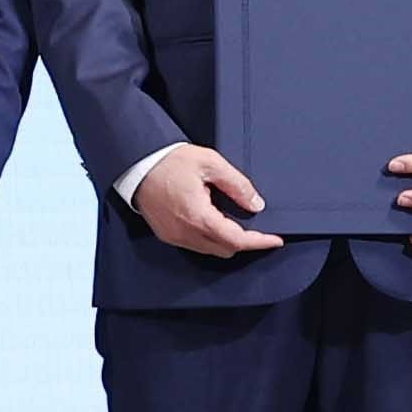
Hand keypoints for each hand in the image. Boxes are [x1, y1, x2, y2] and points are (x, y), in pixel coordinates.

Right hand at [133, 141, 280, 258]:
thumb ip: (237, 184)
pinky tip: (208, 218)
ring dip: (224, 239)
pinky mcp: (166, 234)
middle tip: (252, 224)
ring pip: (210, 249)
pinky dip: (207, 237)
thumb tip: (256, 204)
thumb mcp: (210, 163)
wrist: (136, 164)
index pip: (237, 240)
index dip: (260, 242)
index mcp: (199, 217)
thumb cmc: (168, 161)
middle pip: (226, 249)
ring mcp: (175, 236)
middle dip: (243, 240)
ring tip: (228, 217)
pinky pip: (194, 245)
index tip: (275, 240)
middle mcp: (186, 233)